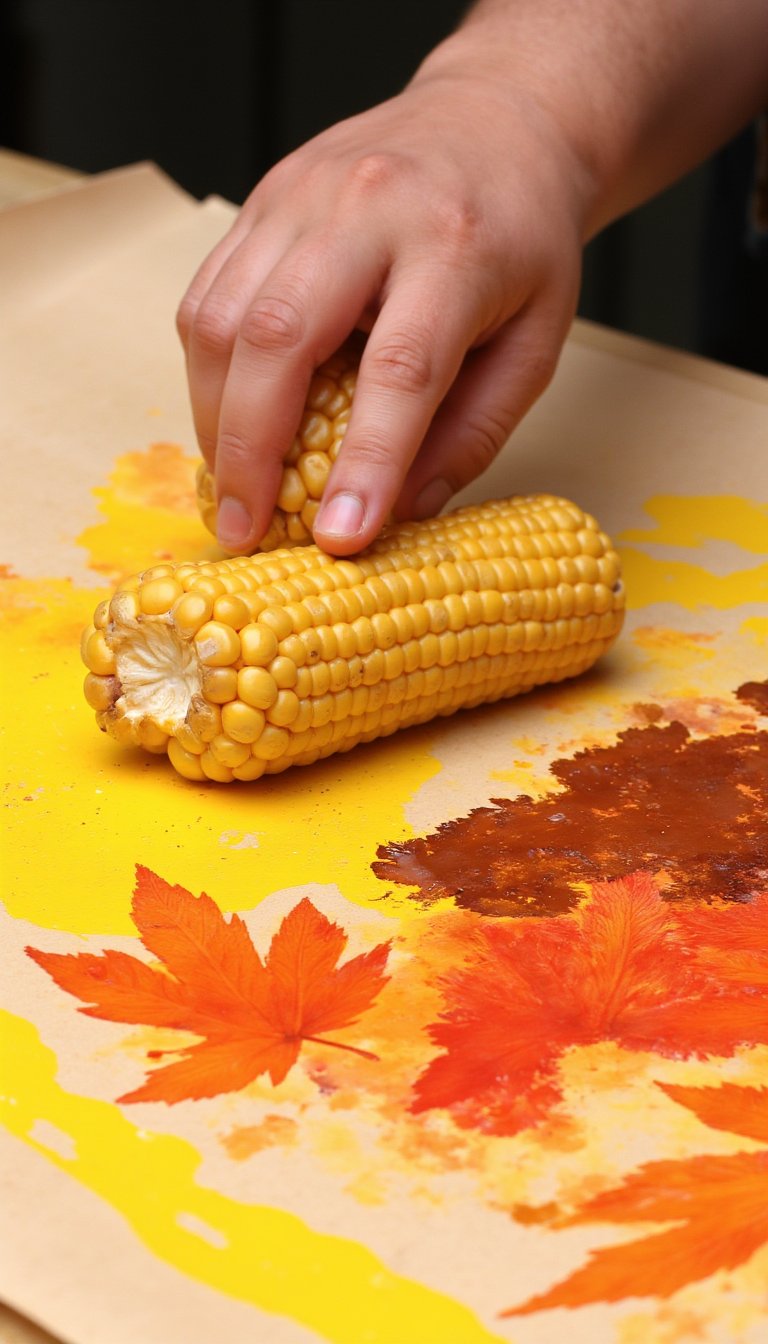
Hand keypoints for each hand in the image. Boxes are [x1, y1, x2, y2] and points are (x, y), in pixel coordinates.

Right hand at [176, 48, 589, 554]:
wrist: (496, 118)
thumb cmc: (522, 241)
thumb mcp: (536, 342)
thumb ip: (473, 431)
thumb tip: (401, 513)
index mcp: (457, 245)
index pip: (401, 369)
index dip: (366, 462)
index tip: (339, 538)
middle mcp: (368, 208)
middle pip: (280, 337)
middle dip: (250, 449)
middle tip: (247, 528)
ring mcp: (302, 195)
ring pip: (222, 316)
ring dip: (214, 418)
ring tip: (233, 486)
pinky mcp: (261, 200)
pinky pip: (208, 295)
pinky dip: (207, 372)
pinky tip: (227, 419)